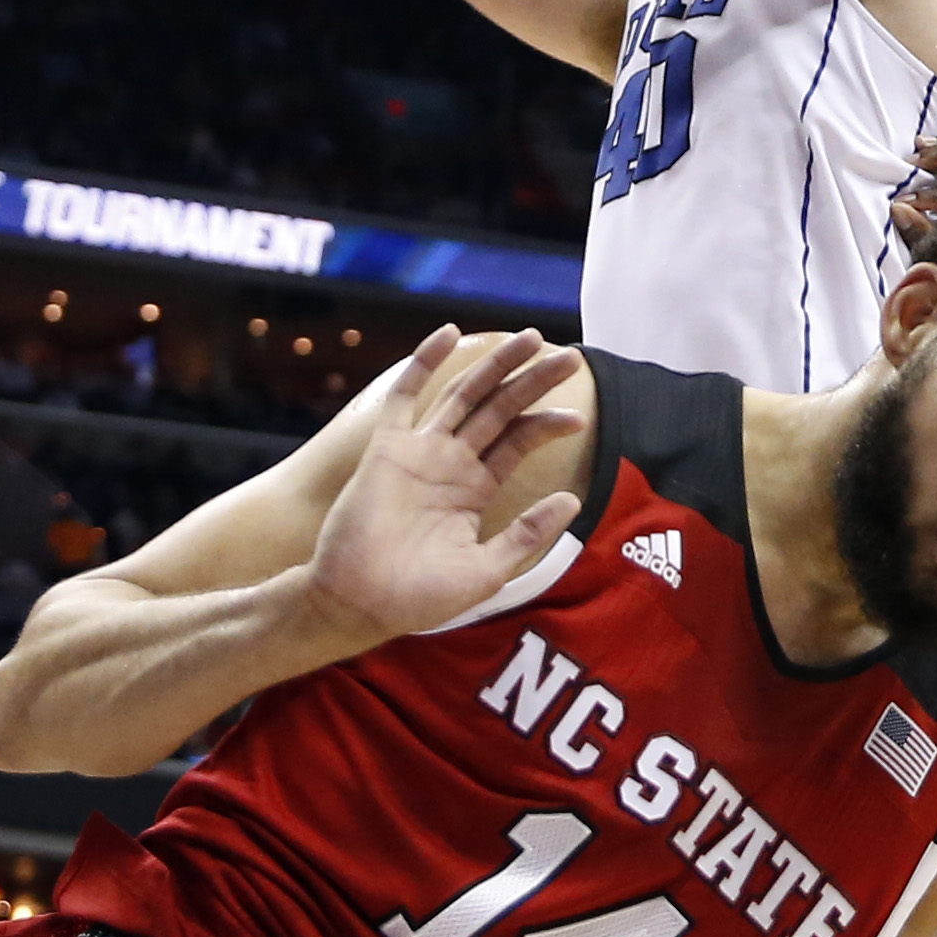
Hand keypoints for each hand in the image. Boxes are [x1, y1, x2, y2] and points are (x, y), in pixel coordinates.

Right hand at [304, 326, 588, 643]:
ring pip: (463, 394)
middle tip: (569, 357)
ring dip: (495, 365)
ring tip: (530, 337)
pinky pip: (404, 397)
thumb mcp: (487, 569)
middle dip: (532, 381)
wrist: (360, 603)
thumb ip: (527, 533)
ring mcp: (419, 452)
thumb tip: (572, 499)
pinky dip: (423, 363)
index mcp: (475, 490)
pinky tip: (448, 334)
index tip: (577, 416)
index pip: (517, 442)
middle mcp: (451, 463)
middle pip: (499, 409)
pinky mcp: (387, 448)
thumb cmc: (419, 597)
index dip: (546, 424)